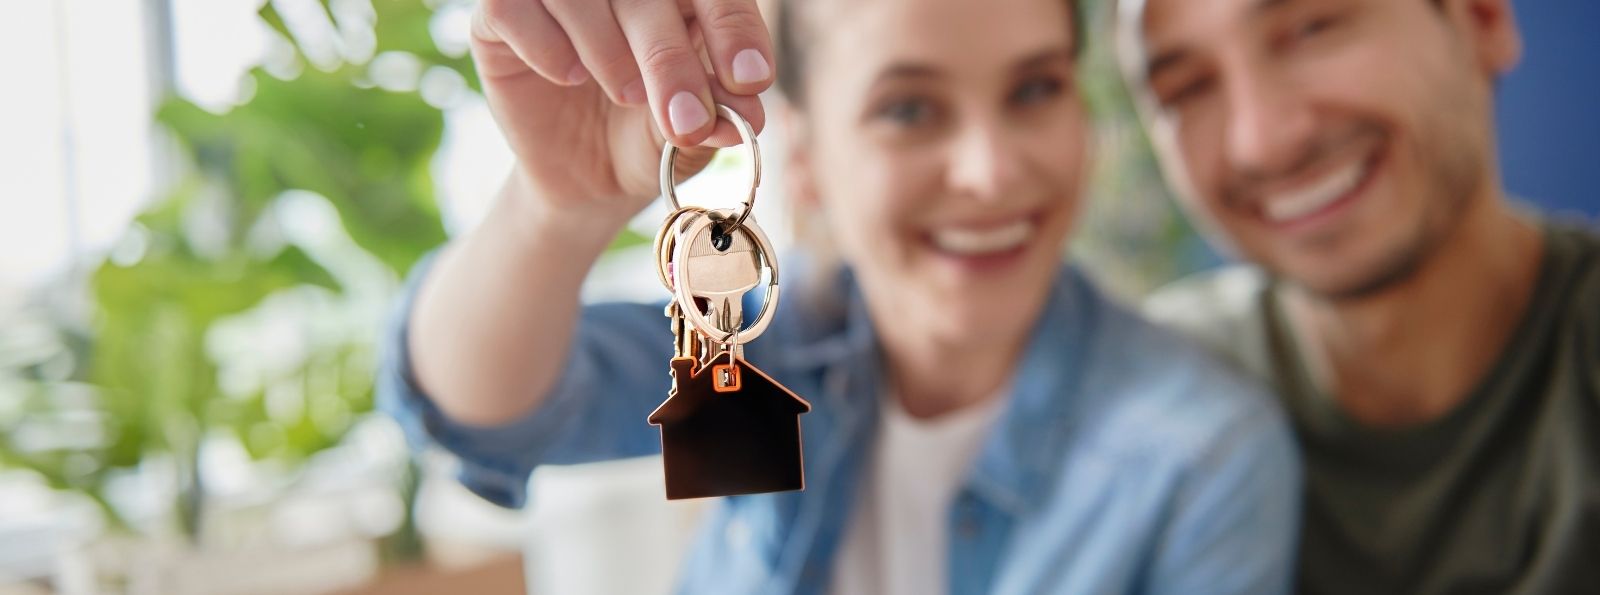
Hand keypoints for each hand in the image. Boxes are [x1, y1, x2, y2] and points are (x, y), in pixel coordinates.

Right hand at [470, 0, 772, 214]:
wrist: (587, 179)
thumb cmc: (647, 139)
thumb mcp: (687, 137)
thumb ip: (715, 118)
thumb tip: (744, 116)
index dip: (734, 27)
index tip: (750, 80)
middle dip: (670, 58)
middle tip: (685, 120)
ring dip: (608, 48)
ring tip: (626, 95)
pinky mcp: (501, 16)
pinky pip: (512, 8)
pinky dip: (544, 43)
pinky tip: (567, 77)